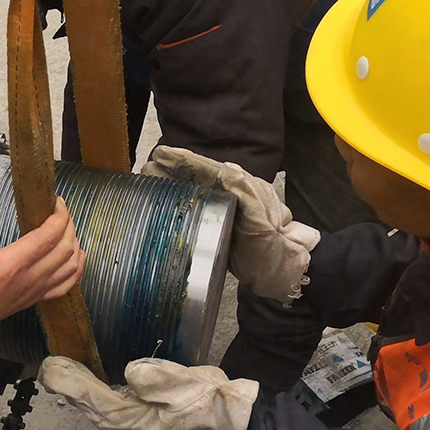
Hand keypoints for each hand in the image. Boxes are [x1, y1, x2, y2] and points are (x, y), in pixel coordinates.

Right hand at [0, 196, 84, 377]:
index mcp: (10, 264)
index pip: (48, 235)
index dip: (58, 215)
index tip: (55, 201)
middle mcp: (28, 278)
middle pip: (65, 248)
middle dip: (68, 225)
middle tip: (59, 210)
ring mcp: (33, 291)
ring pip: (69, 267)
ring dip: (73, 245)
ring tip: (66, 229)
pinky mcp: (32, 300)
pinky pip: (64, 286)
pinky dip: (75, 270)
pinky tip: (75, 259)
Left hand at [39, 355, 258, 429]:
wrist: (228, 415)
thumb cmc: (209, 402)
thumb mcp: (188, 386)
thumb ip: (158, 380)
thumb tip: (129, 373)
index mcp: (139, 421)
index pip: (97, 402)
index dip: (73, 385)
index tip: (53, 370)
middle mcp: (130, 425)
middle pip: (90, 407)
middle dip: (67, 387)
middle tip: (47, 367)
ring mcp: (134, 422)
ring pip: (96, 408)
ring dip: (76, 391)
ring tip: (58, 372)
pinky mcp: (139, 415)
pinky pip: (107, 406)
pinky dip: (91, 394)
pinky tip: (83, 383)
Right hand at [142, 146, 319, 304]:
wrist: (282, 273)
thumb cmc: (272, 253)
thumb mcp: (261, 225)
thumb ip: (247, 196)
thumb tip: (226, 170)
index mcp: (244, 189)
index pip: (210, 170)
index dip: (185, 162)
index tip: (162, 155)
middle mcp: (234, 195)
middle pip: (199, 178)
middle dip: (173, 171)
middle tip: (147, 167)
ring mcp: (226, 210)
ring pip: (196, 191)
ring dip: (172, 184)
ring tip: (148, 179)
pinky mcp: (219, 225)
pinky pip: (197, 208)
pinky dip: (180, 202)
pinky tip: (165, 203)